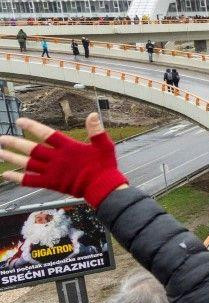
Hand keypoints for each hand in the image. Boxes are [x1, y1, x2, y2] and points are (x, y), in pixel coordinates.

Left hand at [0, 114, 127, 206]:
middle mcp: (57, 158)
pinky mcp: (51, 183)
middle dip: (15, 143)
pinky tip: (6, 175)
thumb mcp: (104, 145)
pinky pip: (30, 180)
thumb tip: (92, 114)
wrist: (102, 187)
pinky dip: (18, 178)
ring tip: (0, 153)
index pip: (46, 133)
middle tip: (2, 139)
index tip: (19, 121)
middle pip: (31, 149)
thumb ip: (96, 130)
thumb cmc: (104, 166)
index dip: (32, 127)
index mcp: (68, 147)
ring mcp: (52, 171)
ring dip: (13, 158)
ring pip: (28, 164)